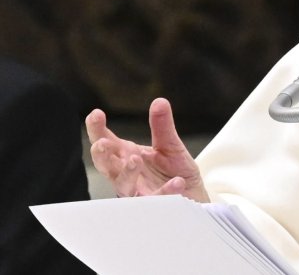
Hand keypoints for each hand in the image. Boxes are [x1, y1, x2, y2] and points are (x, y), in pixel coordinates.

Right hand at [86, 97, 209, 201]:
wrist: (193, 195)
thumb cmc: (175, 170)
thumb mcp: (170, 145)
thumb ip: (162, 126)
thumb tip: (159, 101)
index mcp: (127, 155)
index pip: (107, 142)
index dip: (97, 129)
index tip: (96, 114)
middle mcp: (127, 174)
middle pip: (106, 166)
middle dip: (101, 155)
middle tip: (103, 143)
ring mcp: (138, 192)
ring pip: (124, 186)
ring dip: (127, 172)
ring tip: (135, 159)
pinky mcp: (155, 206)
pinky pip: (156, 200)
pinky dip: (165, 192)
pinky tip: (177, 182)